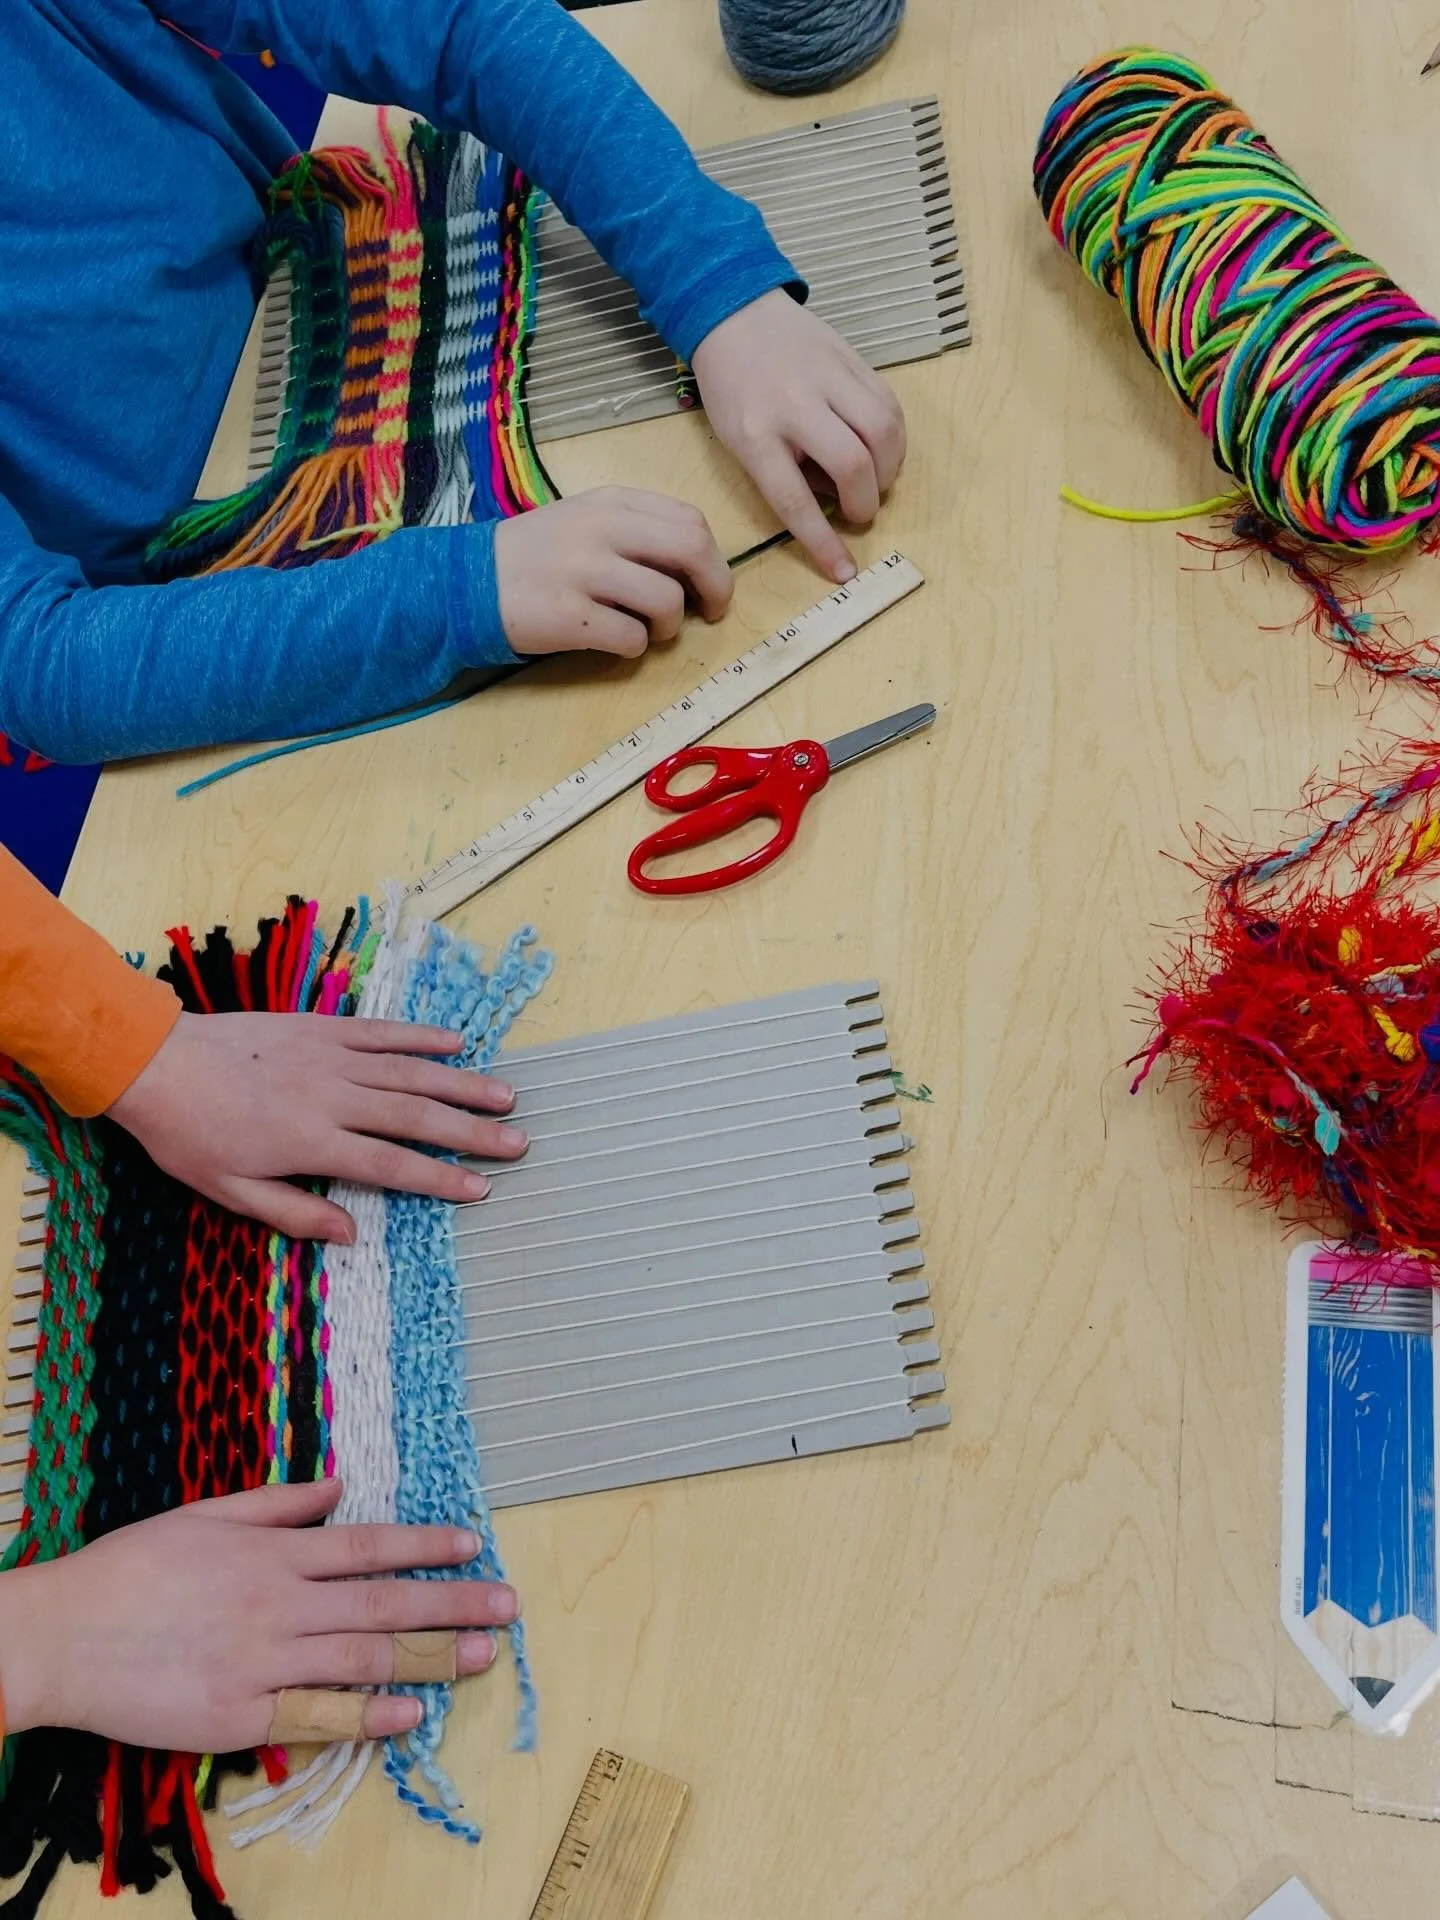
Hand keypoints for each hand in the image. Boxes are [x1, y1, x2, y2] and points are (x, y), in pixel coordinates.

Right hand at [0, 1481, 515, 1750]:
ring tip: (482, 1656)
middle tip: (507, 1606)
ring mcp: (264, 1662)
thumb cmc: (131, 1568)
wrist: (64, 1635)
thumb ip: (278, 1502)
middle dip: (453, 1602)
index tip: (473, 1545)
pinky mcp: (241, 1716)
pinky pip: (318, 1716)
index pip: (370, 1546)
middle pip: (384, 1604)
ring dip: (431, 1657)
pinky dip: (367, 1716)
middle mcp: (281, 1603)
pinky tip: (409, 1715)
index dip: (426, 1544)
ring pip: (365, 1659)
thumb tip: (338, 1486)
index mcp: (274, 1552)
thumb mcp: (205, 1514)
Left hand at [107, 1012, 527, 1242]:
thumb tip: (353, 1235)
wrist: (156, 1062)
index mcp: (311, 1143)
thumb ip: (296, 1213)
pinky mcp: (321, 1028)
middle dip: (471, 1132)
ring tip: (505, 1096)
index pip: (391, 1165)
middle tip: (517, 1143)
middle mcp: (331, 1097)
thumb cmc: (189, 1134)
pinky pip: (380, 1032)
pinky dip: (420, 1036)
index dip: (439, 1178)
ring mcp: (330, 1057)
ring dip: (461, 1084)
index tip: (480, 1189)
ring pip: (409, 1072)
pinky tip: (455, 1042)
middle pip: (416, 1117)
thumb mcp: (230, 1192)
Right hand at [495, 487, 731, 657]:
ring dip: (669, 626)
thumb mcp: (587, 522)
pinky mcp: (569, 617)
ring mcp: (583, 572)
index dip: (713, 557)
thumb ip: (638, 533)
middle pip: (691, 549)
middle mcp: (600, 530)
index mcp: (611, 502)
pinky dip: (635, 648)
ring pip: (666, 600)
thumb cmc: (538, 556)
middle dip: (716, 587)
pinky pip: (631, 639)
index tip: (708, 583)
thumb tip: (698, 569)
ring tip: (648, 630)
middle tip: (710, 613)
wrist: (469, 582)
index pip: (690, 520)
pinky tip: (614, 642)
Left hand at [691, 290, 906, 582]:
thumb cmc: (733, 388)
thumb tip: (832, 501)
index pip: (794, 499)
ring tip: (875, 481)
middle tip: (858, 512)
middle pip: (851, 463)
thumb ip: (783, 472)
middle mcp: (794, 404)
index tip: (843, 569)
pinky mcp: (854, 359)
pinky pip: (891, 406)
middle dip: (864, 502)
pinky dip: (895, 439)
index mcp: (755, 433)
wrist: (736, 312)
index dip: (822, 541)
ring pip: (883, 432)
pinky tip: (882, 450)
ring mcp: (828, 377)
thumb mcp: (739, 438)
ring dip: (889, 471)